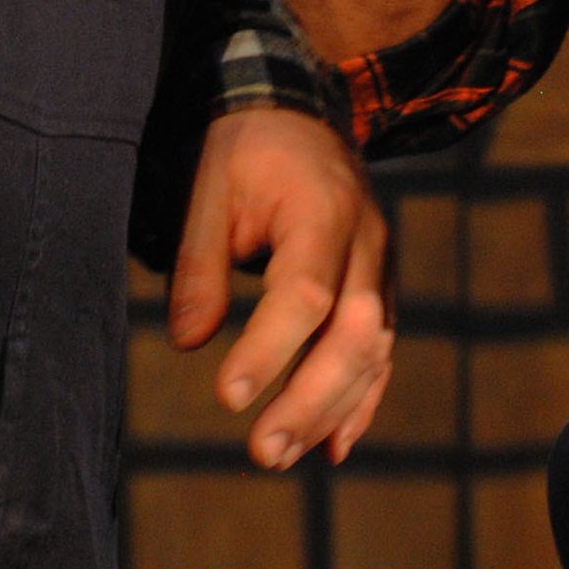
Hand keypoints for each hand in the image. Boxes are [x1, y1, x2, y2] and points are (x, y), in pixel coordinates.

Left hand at [167, 105, 394, 467]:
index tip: (227, 397)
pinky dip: (360, 400)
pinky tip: (332, 445)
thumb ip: (200, 263)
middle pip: (355, 334)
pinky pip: (379, 350)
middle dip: (311, 399)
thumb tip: (189, 340)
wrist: (298, 114)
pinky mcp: (377, 287)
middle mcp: (366, 241)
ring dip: (332, 410)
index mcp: (323, 210)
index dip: (271, 350)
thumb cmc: (246, 150)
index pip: (306, 294)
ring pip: (373, 350)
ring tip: (281, 454)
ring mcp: (379, 267)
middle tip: (263, 450)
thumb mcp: (208, 187)